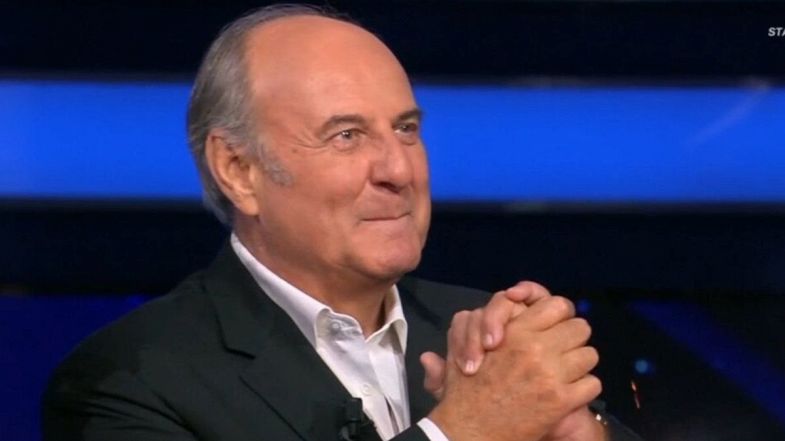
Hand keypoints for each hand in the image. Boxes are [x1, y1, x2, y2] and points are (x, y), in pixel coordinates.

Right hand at [427, 293, 601, 440]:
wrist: (471, 430)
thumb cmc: (466, 390)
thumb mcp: (465, 344)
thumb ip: (483, 320)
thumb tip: (508, 297)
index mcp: (515, 331)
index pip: (557, 305)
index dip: (559, 316)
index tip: (554, 327)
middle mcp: (536, 348)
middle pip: (580, 327)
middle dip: (573, 339)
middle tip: (562, 351)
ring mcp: (551, 374)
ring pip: (590, 354)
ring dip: (580, 364)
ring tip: (566, 373)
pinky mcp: (561, 401)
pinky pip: (592, 384)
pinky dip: (583, 389)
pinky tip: (568, 393)